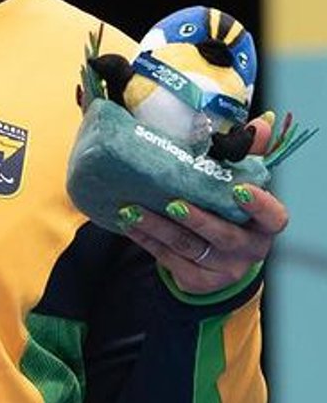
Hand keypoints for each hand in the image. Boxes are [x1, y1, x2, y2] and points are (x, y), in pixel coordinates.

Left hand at [121, 117, 289, 294]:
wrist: (216, 255)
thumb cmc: (227, 207)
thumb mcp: (239, 181)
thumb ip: (247, 154)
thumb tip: (258, 123)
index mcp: (264, 224)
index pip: (273, 216)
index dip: (258, 205)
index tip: (238, 189)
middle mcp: (249, 249)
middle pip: (223, 235)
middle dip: (196, 219)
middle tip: (171, 202)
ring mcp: (225, 268)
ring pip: (189, 248)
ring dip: (158, 227)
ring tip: (131, 209)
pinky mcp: (199, 280)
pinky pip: (169, 260)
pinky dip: (147, 240)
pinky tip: (129, 224)